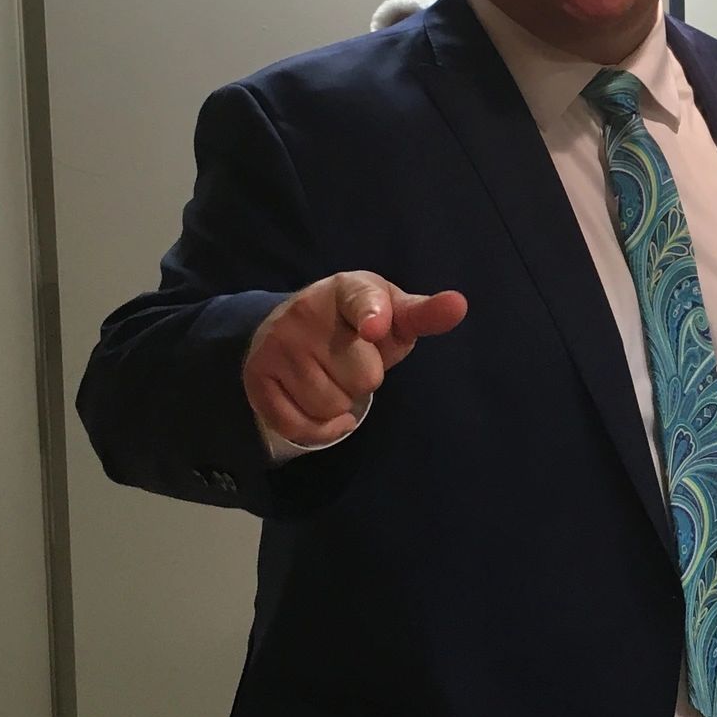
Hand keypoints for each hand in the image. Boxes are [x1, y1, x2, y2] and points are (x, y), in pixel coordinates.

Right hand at [242, 272, 466, 448]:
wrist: (291, 327)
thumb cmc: (356, 323)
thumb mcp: (392, 313)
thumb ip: (424, 313)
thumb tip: (459, 305)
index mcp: (346, 289)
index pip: (361, 301)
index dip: (372, 315)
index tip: (374, 328)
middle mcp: (305, 312)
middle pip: (363, 377)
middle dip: (364, 377)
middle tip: (351, 360)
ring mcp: (278, 345)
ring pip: (331, 405)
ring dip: (340, 402)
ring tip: (332, 376)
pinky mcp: (257, 378)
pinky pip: (300, 426)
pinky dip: (318, 427)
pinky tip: (319, 405)